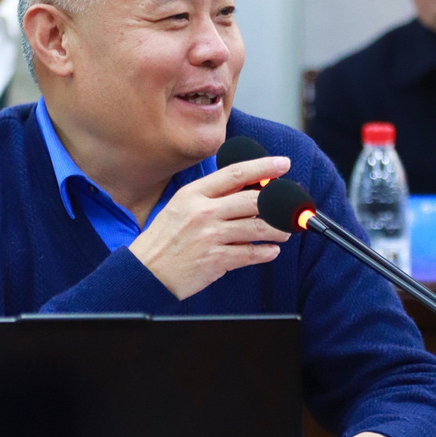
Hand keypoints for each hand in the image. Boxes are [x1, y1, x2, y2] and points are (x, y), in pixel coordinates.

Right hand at [129, 156, 290, 299]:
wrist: (146, 272)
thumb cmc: (163, 239)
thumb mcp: (180, 207)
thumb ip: (209, 197)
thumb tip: (243, 189)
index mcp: (193, 194)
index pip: (235, 174)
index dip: (263, 167)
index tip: (282, 164)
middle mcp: (203, 212)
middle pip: (253, 200)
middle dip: (278, 202)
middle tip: (289, 205)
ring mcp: (210, 236)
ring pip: (257, 227)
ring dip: (278, 229)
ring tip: (285, 232)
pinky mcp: (216, 259)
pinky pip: (250, 253)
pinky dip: (266, 252)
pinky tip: (271, 251)